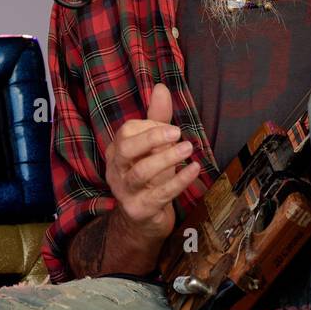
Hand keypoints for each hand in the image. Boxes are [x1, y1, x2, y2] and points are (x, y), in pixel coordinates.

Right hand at [103, 83, 200, 242]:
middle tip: (177, 132)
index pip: (127, 131)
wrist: (144, 222)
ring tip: (188, 149)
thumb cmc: (151, 178)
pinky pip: (159, 194)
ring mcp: (125, 191)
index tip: (171, 130)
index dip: (150, 127)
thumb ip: (156, 119)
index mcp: (117, 152)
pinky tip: (194, 169)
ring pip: (141, 172)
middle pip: (127, 149)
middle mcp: (116, 170)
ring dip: (167, 159)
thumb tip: (161, 87)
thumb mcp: (153, 147)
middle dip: (152, 138)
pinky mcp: (139, 210)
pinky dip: (179, 181)